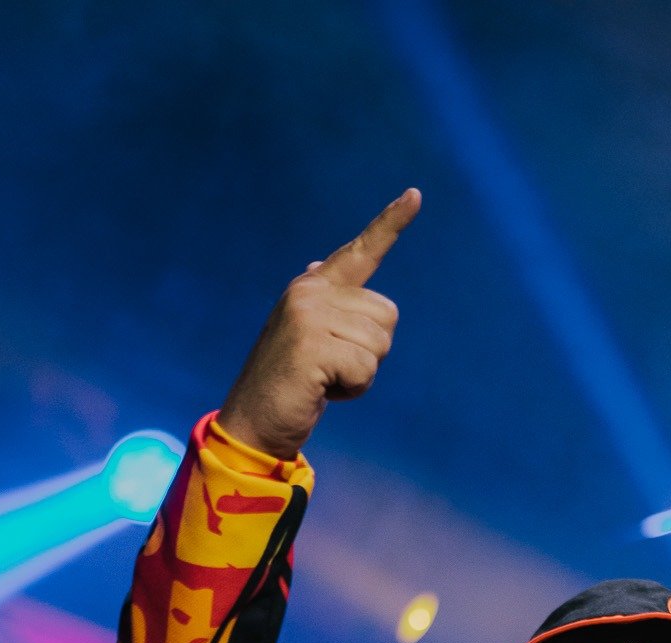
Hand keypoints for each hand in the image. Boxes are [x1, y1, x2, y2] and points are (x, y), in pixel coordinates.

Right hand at [216, 188, 421, 459]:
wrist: (255, 421)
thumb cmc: (290, 383)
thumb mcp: (308, 334)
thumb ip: (324, 301)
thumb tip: (323, 262)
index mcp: (312, 285)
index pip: (361, 251)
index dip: (390, 225)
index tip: (415, 195)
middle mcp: (310, 292)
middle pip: (387, 317)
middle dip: (370, 352)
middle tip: (332, 367)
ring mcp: (309, 316)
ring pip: (379, 345)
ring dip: (360, 374)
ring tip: (324, 378)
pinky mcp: (311, 346)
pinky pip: (365, 369)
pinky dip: (353, 389)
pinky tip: (322, 389)